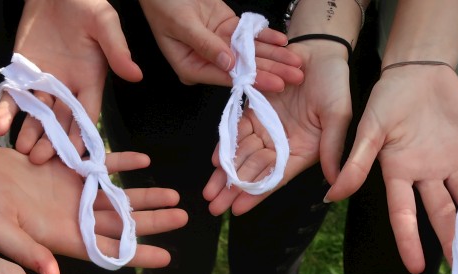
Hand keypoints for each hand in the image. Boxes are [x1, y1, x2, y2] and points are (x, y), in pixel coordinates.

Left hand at [0, 0, 142, 163]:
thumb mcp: (104, 23)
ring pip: (36, 115)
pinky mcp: (21, 73)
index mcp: (90, 82)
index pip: (86, 116)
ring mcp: (43, 83)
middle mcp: (66, 88)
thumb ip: (117, 49)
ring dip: (29, 133)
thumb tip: (135, 75)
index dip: (81, 136)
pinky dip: (6, 112)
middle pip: (60, 122)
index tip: (77, 157)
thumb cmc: (85, 3)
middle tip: (42, 159)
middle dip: (52, 142)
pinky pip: (13, 97)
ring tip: (22, 149)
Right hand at [0, 146, 186, 273]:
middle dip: (152, 222)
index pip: (108, 250)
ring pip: (117, 197)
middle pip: (121, 223)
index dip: (137, 255)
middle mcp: (73, 217)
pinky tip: (144, 161)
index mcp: (62, 237)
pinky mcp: (66, 169)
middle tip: (184, 217)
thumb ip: (27, 252)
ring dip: (145, 196)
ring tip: (175, 196)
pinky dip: (121, 163)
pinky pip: (99, 166)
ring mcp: (72, 193)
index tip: (166, 257)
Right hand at [138, 0, 303, 90]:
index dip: (251, 80)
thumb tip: (228, 62)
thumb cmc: (162, 5)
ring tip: (295, 63)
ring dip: (274, 56)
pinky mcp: (227, 28)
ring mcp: (219, 44)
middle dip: (270, 72)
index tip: (272, 83)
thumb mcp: (182, 25)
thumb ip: (205, 44)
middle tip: (293, 77)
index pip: (225, 77)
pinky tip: (282, 42)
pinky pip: (249, 36)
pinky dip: (266, 37)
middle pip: (243, 68)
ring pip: (250, 53)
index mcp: (191, 67)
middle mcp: (207, 59)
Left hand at [203, 41, 351, 214]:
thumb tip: (336, 182)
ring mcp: (267, 129)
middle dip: (234, 190)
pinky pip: (237, 132)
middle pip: (255, 171)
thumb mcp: (338, 115)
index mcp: (303, 151)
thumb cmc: (335, 83)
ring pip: (242, 155)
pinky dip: (226, 145)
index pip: (276, 177)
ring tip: (209, 191)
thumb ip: (333, 147)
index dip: (257, 194)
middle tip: (214, 207)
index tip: (238, 210)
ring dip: (225, 173)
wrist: (319, 51)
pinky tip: (214, 160)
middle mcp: (283, 145)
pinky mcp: (255, 112)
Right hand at [326, 65, 457, 272]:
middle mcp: (426, 175)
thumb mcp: (369, 129)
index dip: (408, 241)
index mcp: (399, 174)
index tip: (415, 268)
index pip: (403, 215)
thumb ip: (357, 162)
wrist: (416, 70)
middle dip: (452, 240)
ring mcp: (451, 162)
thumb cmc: (388, 98)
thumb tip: (332, 194)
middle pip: (441, 213)